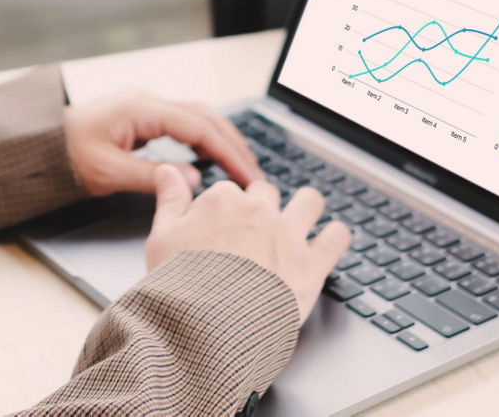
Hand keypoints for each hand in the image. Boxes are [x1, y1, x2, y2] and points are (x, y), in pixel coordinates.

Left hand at [63, 91, 265, 196]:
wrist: (38, 143)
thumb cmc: (65, 154)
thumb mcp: (107, 173)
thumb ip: (152, 177)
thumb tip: (193, 180)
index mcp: (143, 109)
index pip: (200, 127)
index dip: (229, 152)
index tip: (248, 175)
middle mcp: (149, 102)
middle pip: (206, 118)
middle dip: (234, 145)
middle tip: (255, 175)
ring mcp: (146, 108)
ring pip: (198, 118)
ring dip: (222, 140)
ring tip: (242, 168)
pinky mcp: (143, 118)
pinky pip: (184, 124)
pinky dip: (204, 140)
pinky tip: (212, 158)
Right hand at [145, 165, 350, 321]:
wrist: (206, 329)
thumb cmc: (180, 287)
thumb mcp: (161, 238)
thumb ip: (169, 199)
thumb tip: (168, 170)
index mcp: (223, 201)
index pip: (228, 192)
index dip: (225, 212)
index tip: (220, 230)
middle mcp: (259, 211)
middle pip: (267, 194)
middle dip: (262, 209)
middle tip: (255, 234)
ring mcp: (288, 235)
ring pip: (309, 202)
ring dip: (306, 209)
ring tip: (302, 222)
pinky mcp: (311, 264)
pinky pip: (337, 237)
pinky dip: (335, 237)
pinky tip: (329, 241)